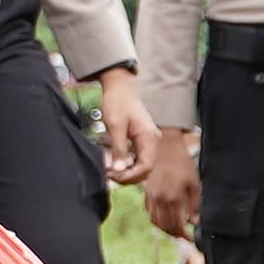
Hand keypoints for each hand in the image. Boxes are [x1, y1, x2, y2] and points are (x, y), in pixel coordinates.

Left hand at [95, 67, 155, 184]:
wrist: (119, 86)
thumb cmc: (117, 102)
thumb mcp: (115, 126)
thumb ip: (118, 149)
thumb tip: (118, 170)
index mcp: (149, 137)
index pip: (146, 166)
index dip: (130, 176)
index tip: (113, 177)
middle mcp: (152, 140)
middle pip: (146, 168)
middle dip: (129, 176)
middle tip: (110, 177)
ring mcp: (148, 140)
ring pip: (142, 164)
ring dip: (128, 171)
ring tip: (111, 172)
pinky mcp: (142, 139)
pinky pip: (138, 157)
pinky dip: (128, 164)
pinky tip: (116, 164)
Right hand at [142, 129, 200, 239]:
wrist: (166, 147)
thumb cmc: (182, 163)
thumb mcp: (194, 184)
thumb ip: (194, 205)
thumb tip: (194, 222)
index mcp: (173, 198)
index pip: (177, 225)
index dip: (184, 235)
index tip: (190, 238)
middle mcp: (160, 199)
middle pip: (165, 226)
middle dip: (174, 234)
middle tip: (183, 236)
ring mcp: (151, 196)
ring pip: (155, 221)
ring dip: (164, 229)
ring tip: (174, 229)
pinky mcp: (147, 191)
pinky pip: (149, 211)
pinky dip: (156, 218)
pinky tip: (163, 217)